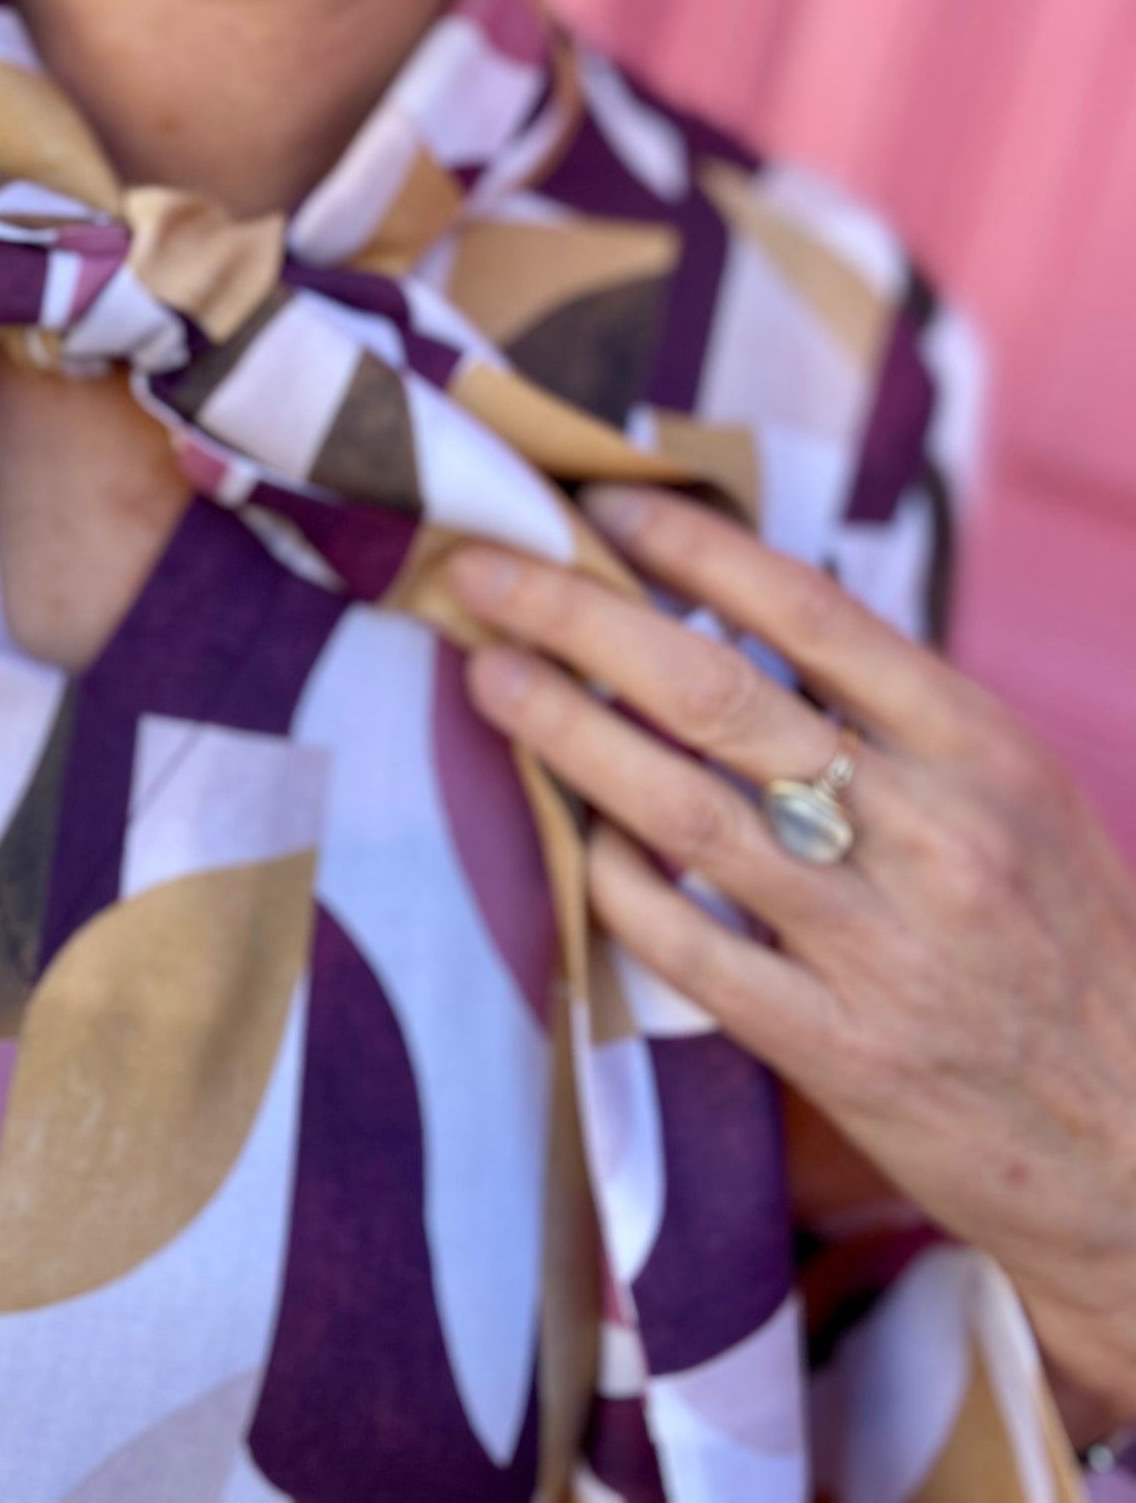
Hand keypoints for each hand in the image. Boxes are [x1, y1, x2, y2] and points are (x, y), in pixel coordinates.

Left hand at [453, 488, 1135, 1424]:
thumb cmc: (1066, 940)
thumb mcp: (1015, 794)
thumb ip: (895, 713)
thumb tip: (740, 606)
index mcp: (980, 748)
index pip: (812, 611)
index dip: (694, 546)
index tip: (606, 502)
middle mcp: (932, 833)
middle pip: (716, 694)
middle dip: (581, 618)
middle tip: (486, 575)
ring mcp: (881, 946)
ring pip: (684, 813)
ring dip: (568, 736)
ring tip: (491, 680)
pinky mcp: (839, 1052)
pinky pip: (691, 950)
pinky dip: (616, 884)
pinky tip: (570, 839)